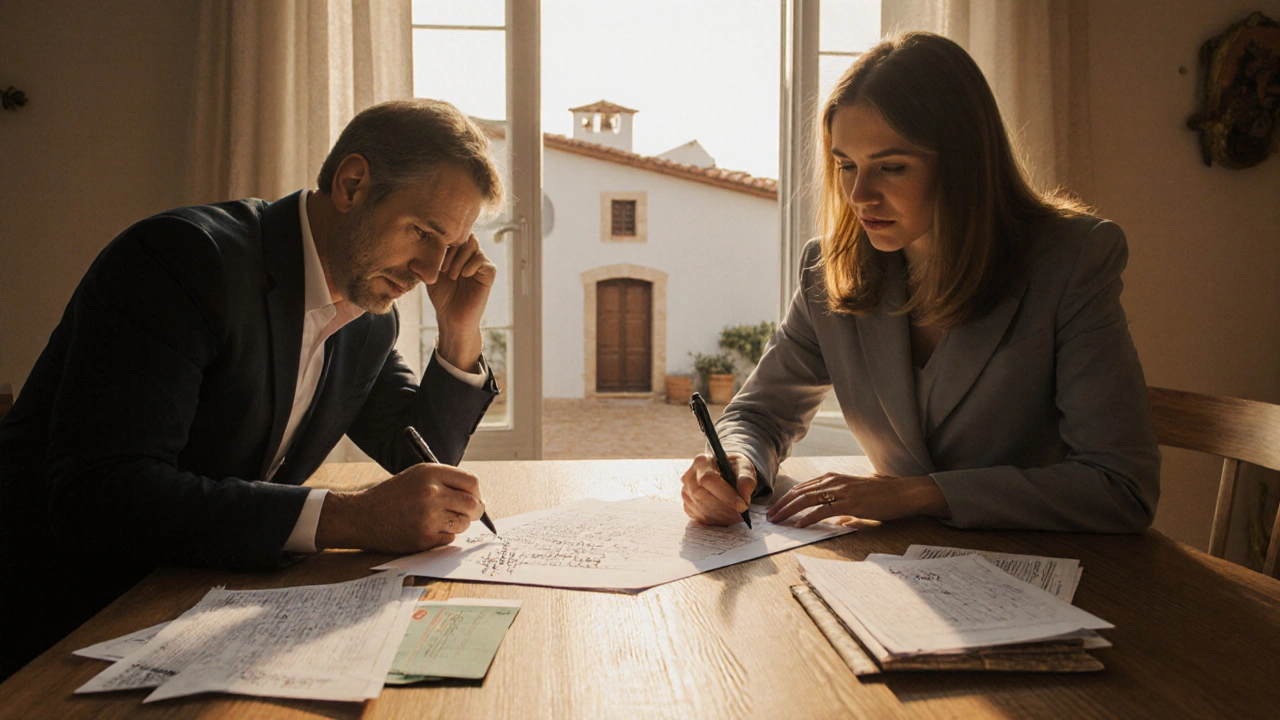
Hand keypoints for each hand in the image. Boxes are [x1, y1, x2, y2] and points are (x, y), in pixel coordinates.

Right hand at [315, 463, 485, 552]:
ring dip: (458, 524)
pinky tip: (427, 530)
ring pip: (463, 524)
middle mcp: (432, 493)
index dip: (477, 492)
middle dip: (475, 511)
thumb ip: (446, 481)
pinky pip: (449, 539)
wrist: (362, 516)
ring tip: (440, 520)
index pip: (471, 482)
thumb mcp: (417, 476)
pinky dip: (443, 536)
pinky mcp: (424, 538)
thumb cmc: (393, 496)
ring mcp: (429, 517)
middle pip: (473, 505)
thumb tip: (477, 497)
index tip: (475, 498)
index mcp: (431, 474)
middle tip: (470, 514)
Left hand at [427, 232, 495, 369]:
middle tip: (443, 269)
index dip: (445, 242)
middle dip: (452, 251)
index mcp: (458, 253)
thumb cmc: (442, 297)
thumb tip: (409, 256)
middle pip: (465, 237)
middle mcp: (471, 256)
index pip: (455, 235)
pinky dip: (470, 266)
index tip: (436, 261)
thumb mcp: (430, 277)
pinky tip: (463, 276)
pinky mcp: (489, 274)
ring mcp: (481, 264)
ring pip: (473, 246)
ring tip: (452, 276)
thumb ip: (422, 264)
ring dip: (459, 260)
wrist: (452, 318)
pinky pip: (482, 260)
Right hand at [681, 452, 756, 525]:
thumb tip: (744, 497)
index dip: (725, 494)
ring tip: (737, 516)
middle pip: (701, 495)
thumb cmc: (734, 469)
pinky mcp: (688, 505)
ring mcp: (687, 492)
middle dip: (723, 508)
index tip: (742, 505)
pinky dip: (715, 520)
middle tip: (741, 514)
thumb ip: (746, 479)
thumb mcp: (744, 468)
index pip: (708, 479)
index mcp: (702, 462)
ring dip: (721, 515)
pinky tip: (727, 517)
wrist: (727, 474)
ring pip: (700, 508)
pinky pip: (699, 516)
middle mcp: (690, 476)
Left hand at [765, 473, 947, 527]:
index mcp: (833, 478)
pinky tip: (800, 525)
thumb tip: (836, 520)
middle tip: (769, 517)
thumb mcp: (857, 496)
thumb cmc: (882, 495)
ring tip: (778, 521)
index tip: (775, 509)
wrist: (903, 492)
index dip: (786, 499)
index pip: (802, 488)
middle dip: (781, 505)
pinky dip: (808, 518)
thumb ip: (842, 506)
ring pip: (806, 499)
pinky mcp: (850, 502)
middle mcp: (834, 481)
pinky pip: (823, 510)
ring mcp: (841, 491)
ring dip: (789, 511)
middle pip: (799, 492)